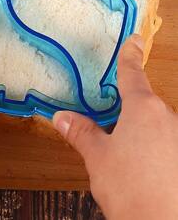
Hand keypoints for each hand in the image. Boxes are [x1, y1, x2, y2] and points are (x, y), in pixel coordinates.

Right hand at [53, 35, 177, 219]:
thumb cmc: (131, 189)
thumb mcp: (98, 158)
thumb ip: (81, 133)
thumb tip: (61, 117)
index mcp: (143, 109)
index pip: (132, 74)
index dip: (130, 55)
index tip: (134, 39)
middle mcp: (167, 117)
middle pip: (143, 104)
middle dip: (127, 113)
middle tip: (110, 129)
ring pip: (156, 126)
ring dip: (141, 135)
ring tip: (126, 160)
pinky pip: (167, 144)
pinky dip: (154, 150)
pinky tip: (142, 171)